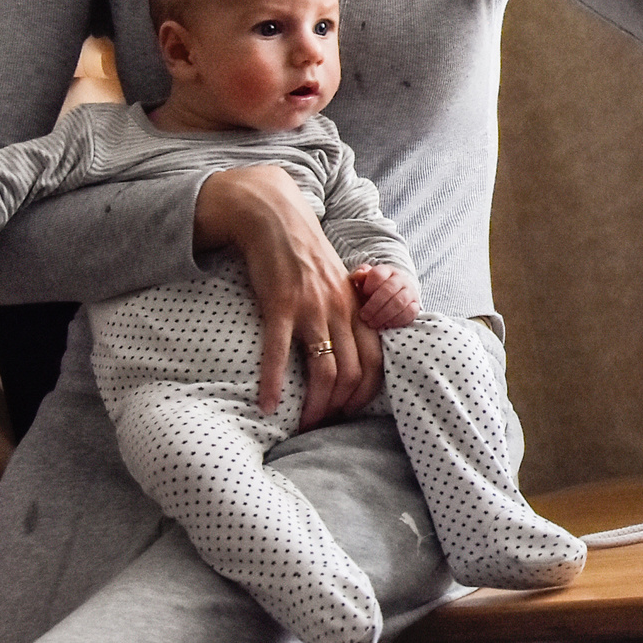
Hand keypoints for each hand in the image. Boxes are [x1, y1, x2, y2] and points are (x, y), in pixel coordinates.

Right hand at [196, 164, 385, 425]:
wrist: (274, 217)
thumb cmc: (303, 254)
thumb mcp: (336, 283)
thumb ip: (346, 311)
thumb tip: (349, 344)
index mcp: (356, 307)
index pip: (375, 361)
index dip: (365, 393)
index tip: (348, 412)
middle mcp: (340, 310)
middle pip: (353, 372)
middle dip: (341, 406)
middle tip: (323, 425)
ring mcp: (312, 308)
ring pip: (325, 369)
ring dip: (316, 404)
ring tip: (302, 425)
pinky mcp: (280, 305)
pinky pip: (279, 352)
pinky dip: (273, 382)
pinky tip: (267, 404)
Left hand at [351, 262, 420, 330]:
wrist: (394, 296)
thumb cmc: (374, 290)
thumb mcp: (364, 281)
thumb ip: (359, 276)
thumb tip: (360, 274)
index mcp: (386, 271)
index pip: (378, 274)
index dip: (369, 286)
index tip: (362, 295)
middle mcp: (401, 279)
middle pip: (389, 289)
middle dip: (374, 305)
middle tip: (364, 316)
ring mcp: (411, 292)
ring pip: (399, 302)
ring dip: (383, 315)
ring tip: (372, 323)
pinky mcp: (416, 305)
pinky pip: (410, 312)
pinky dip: (397, 320)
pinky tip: (386, 324)